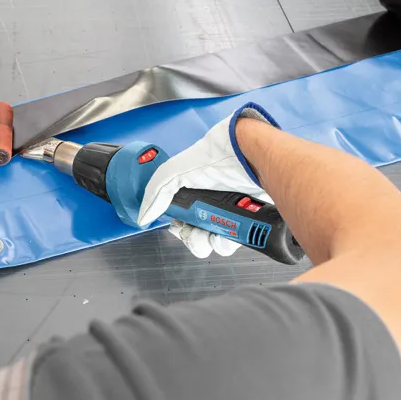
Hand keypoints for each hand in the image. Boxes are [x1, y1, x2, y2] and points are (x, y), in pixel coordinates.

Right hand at [137, 103, 278, 257]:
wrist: (256, 156)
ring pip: (214, 241)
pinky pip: (234, 241)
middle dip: (194, 237)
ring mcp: (230, 212)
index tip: (179, 227)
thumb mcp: (178, 171)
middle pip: (196, 232)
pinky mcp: (248, 221)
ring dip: (210, 242)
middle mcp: (211, 201)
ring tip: (216, 234)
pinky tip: (230, 235)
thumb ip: (157, 191)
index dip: (178, 226)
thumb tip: (144, 216)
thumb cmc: (220, 157)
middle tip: (197, 232)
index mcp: (193, 190)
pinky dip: (229, 242)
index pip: (180, 216)